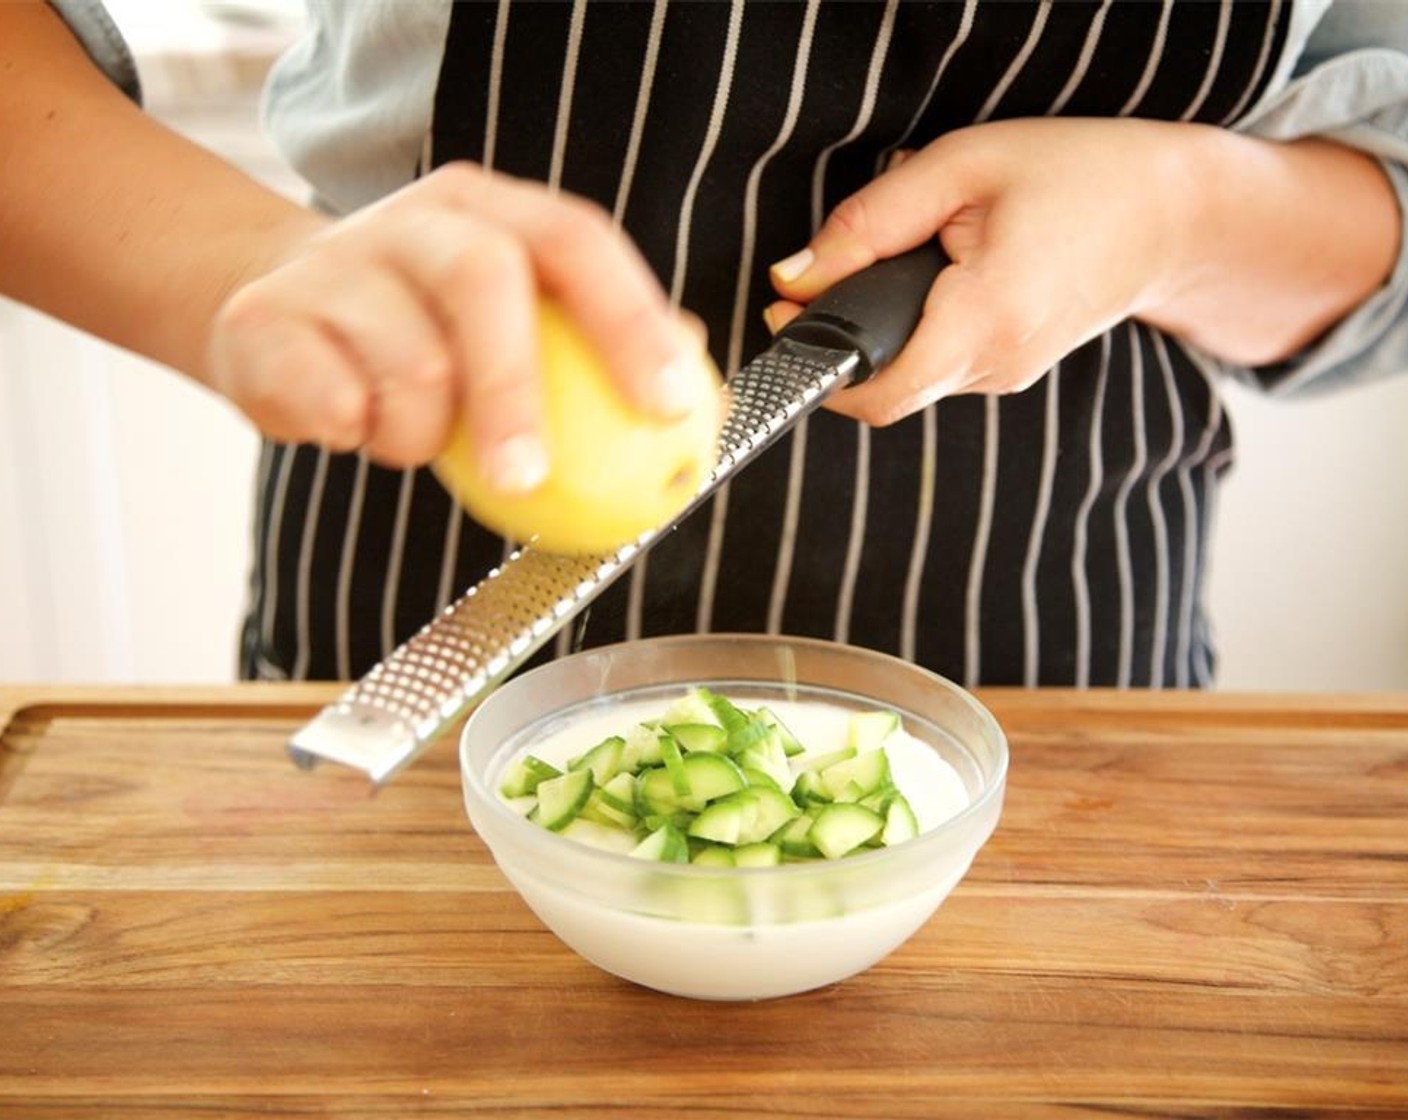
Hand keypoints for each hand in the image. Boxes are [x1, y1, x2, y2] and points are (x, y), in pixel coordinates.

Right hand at [206, 164, 703, 487]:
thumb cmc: (427, 331)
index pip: (577, 242)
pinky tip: (352, 427)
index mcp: (492, 209)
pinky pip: (328, 403)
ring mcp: (333, 261)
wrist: (275, 312)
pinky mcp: (262, 319)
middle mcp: (415, 218)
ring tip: (417, 441)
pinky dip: (353, 439)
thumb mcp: (519, 321)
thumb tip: (704, 402)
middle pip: (482, 279)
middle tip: (529, 481)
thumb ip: (603, 349)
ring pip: (405, 365)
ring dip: (422, 436)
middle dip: (515, 391)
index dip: (629, 319)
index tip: (671, 405)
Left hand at [766, 117, 1397, 424]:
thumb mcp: (961, 169)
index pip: (873, 389)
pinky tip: (942, 275)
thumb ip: (866, 227)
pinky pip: (939, 365)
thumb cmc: (1079, 175)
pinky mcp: (1011, 372)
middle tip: (834, 272)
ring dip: (885, 329)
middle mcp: (997, 366)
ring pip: (908, 376)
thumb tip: (793, 279)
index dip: (815, 363)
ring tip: (914, 255)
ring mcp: (1007, 378)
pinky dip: (919, 328)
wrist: (1175, 213)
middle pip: (881, 388)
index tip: (786, 317)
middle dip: (843, 341)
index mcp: (984, 319)